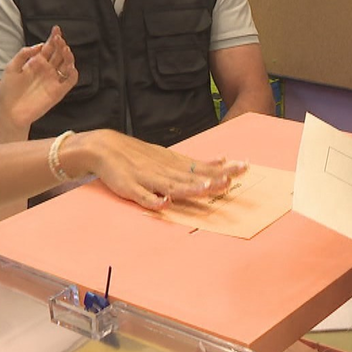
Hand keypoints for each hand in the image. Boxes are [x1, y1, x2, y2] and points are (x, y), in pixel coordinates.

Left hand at [0, 26, 76, 133]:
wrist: (9, 112)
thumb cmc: (8, 92)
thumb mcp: (11, 68)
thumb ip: (23, 55)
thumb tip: (39, 46)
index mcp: (36, 63)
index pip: (48, 48)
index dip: (53, 38)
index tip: (56, 29)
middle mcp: (47, 70)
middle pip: (59, 54)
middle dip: (61, 45)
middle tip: (59, 39)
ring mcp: (53, 81)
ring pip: (66, 65)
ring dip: (68, 56)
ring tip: (65, 49)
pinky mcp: (58, 92)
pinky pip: (70, 81)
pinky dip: (73, 73)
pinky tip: (70, 66)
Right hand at [76, 129, 248, 209]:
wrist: (106, 147)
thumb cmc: (143, 155)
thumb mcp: (172, 156)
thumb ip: (196, 163)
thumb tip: (222, 160)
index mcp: (177, 164)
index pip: (204, 168)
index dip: (224, 169)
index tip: (244, 167)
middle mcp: (166, 171)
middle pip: (193, 177)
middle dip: (213, 178)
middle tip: (232, 179)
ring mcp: (149, 179)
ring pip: (172, 186)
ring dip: (190, 188)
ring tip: (207, 188)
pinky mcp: (131, 188)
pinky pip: (143, 196)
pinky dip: (153, 200)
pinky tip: (164, 204)